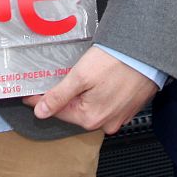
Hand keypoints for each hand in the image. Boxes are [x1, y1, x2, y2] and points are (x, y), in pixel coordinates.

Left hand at [23, 46, 157, 133]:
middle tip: (52, 81)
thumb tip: (40, 113)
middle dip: (63, 97)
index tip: (29, 95)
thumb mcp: (80, 76)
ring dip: (81, 95)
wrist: (147, 54)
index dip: (41, 100)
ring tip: (76, 78)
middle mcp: (105, 122)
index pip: (58, 111)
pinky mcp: (128, 107)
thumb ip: (59, 96)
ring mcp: (119, 116)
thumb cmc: (116, 62)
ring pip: (91, 107)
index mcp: (90, 118)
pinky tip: (97, 81)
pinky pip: (106, 103)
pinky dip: (98, 94)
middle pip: (75, 110)